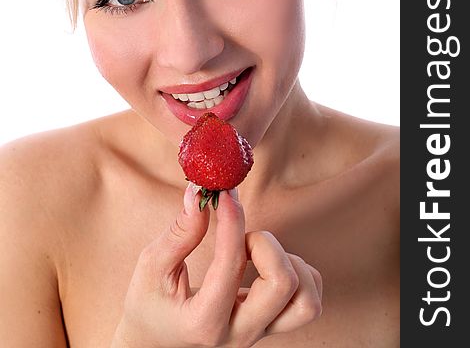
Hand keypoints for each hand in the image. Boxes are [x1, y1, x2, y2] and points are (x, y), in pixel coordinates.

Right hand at [111, 185, 321, 347]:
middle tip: (241, 239)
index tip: (225, 195)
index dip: (231, 220)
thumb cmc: (149, 306)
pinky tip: (267, 265)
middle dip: (266, 246)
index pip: (231, 264)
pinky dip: (299, 275)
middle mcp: (239, 334)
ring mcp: (259, 335)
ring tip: (257, 254)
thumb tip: (201, 194)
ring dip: (289, 263)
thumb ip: (179, 232)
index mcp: (204, 321)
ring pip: (308, 301)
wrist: (152, 345)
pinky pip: (309, 302)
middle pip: (283, 284)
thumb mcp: (151, 268)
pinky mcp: (271, 328)